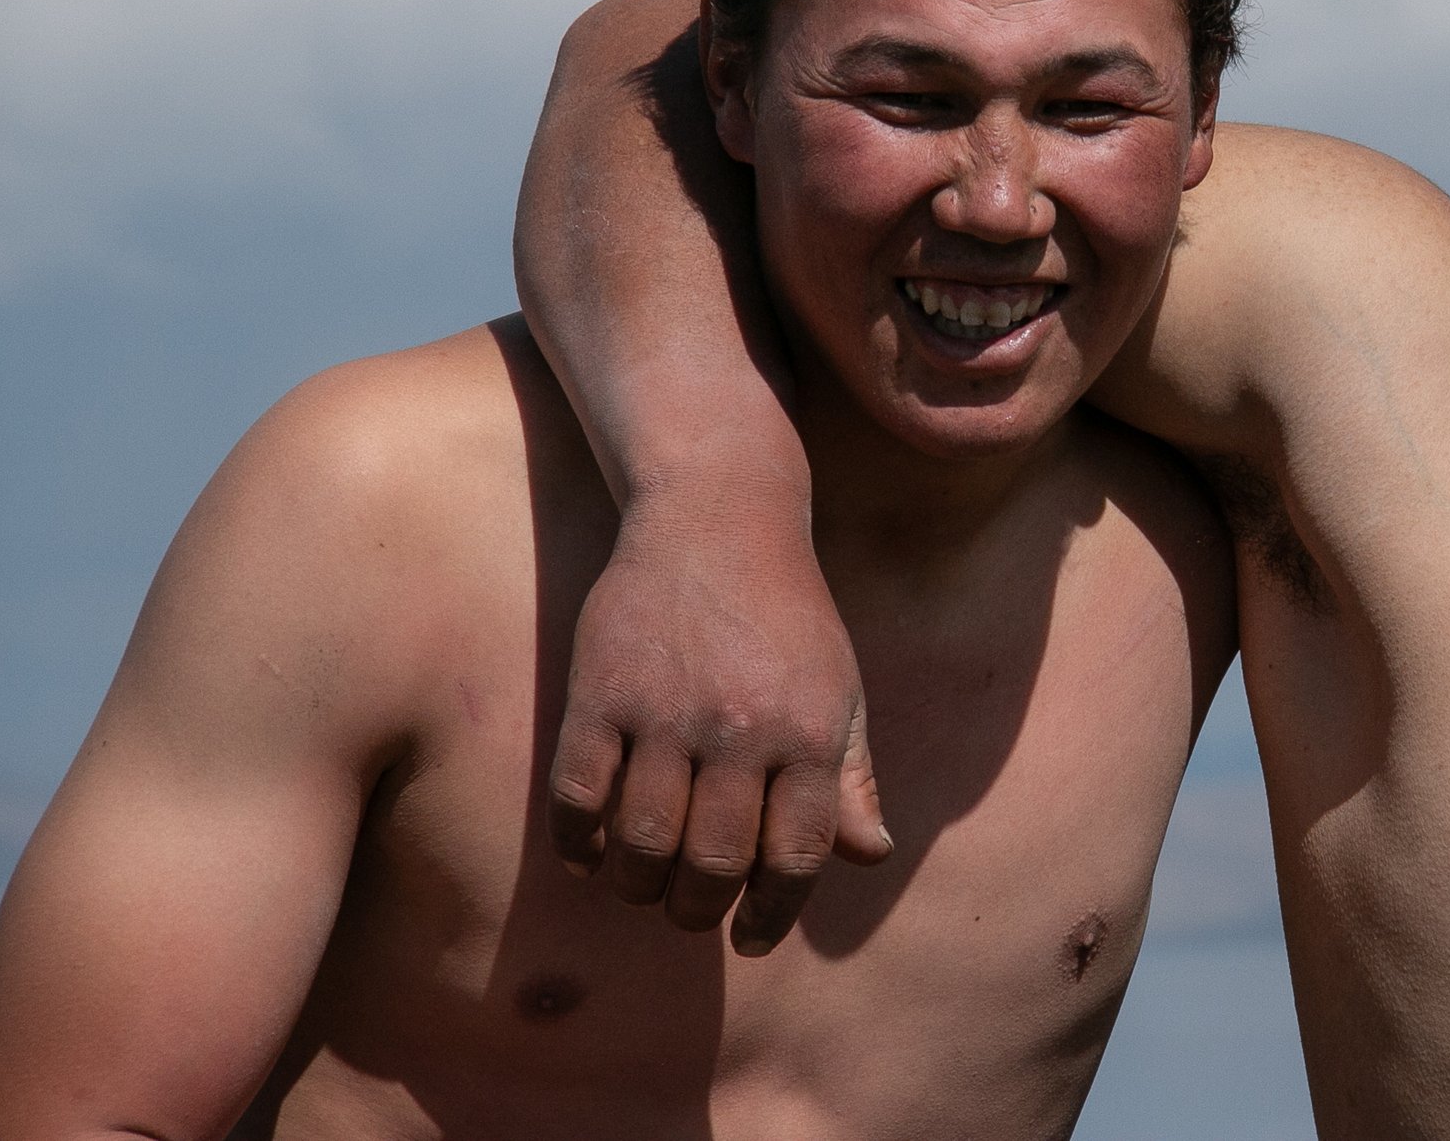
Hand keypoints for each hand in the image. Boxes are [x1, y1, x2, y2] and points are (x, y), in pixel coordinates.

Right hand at [548, 488, 891, 955]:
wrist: (718, 514)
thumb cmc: (789, 614)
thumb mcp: (841, 688)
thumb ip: (853, 777)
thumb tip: (871, 856)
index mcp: (810, 730)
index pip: (794, 857)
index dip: (772, 914)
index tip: (752, 936)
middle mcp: (741, 726)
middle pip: (711, 865)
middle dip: (699, 912)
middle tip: (692, 912)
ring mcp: (665, 710)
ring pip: (642, 844)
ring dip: (639, 887)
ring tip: (645, 886)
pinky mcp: (600, 693)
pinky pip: (578, 799)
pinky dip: (580, 846)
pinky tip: (594, 855)